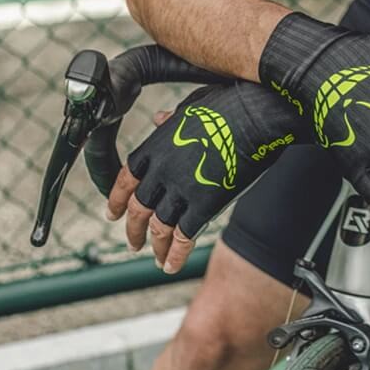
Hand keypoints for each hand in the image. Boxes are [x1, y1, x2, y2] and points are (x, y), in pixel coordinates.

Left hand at [106, 80, 304, 273]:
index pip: (125, 179)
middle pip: (138, 209)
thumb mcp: (191, 105)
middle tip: (133, 243)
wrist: (257, 114)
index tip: (112, 214)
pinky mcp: (204, 205)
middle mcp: (161, 170)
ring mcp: (181, 189)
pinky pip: (183, 237)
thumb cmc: (228, 104)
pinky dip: (175, 255)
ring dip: (154, 247)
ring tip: (155, 258)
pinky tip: (171, 266)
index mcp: (155, 145)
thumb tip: (158, 118)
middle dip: (133, 230)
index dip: (116, 200)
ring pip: (158, 228)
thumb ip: (171, 118)